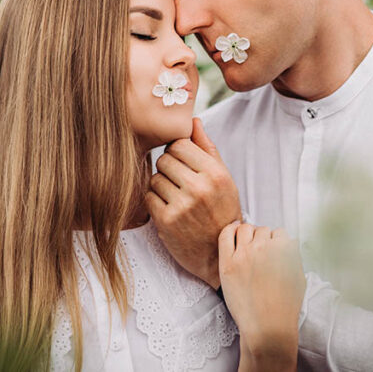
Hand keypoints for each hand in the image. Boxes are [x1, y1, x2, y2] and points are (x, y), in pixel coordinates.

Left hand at [145, 117, 241, 287]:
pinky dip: (154, 201)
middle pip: (165, 159)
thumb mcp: (223, 178)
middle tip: (178, 181)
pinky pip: (149, 197)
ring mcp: (182, 205)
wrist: (217, 253)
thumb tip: (193, 120)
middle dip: (168, 168)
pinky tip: (168, 208)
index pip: (180, 144)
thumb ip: (207, 148)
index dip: (177, 151)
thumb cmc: (221, 210)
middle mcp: (199, 187)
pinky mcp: (166, 221)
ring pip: (155, 177)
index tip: (181, 162)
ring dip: (160, 185)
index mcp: (215, 173)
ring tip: (174, 196)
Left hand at [218, 222, 304, 371]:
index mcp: (284, 250)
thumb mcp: (299, 278)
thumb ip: (294, 256)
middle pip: (262, 230)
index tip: (273, 248)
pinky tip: (232, 233)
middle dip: (263, 238)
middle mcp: (264, 248)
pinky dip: (230, 230)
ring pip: (245, 229)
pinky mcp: (228, 264)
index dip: (277, 241)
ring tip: (247, 245)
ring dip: (248, 234)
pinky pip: (226, 235)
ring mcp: (244, 255)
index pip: (280, 232)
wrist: (268, 328)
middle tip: (260, 251)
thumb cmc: (285, 307)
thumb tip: (289, 241)